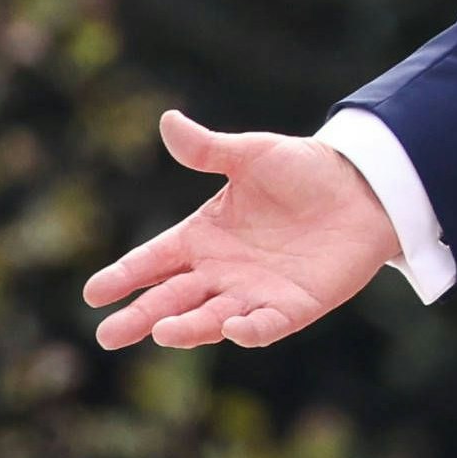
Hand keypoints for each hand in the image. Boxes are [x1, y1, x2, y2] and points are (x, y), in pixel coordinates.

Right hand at [80, 111, 398, 349]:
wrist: (363, 188)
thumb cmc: (302, 171)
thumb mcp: (252, 154)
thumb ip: (209, 148)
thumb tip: (167, 120)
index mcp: (202, 236)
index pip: (153, 260)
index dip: (125, 276)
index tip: (93, 293)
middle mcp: (221, 271)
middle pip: (171, 299)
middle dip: (139, 317)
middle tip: (108, 336)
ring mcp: (255, 293)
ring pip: (211, 318)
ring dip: (187, 328)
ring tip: (161, 332)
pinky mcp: (293, 307)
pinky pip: (266, 325)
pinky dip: (249, 330)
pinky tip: (233, 330)